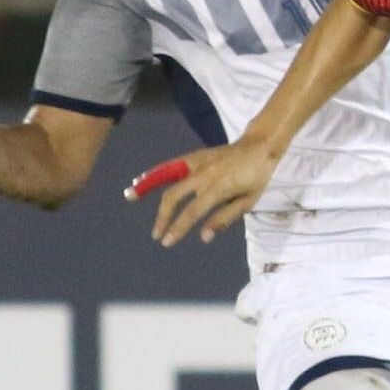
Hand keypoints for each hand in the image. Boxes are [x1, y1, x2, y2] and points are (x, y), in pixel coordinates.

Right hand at [146, 138, 282, 245]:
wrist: (259, 146)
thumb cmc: (256, 178)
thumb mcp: (247, 202)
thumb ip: (223, 218)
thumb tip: (204, 237)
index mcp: (217, 188)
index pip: (192, 212)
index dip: (178, 228)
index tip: (166, 242)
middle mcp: (202, 175)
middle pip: (174, 196)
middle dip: (162, 217)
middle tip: (157, 234)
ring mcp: (197, 163)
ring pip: (167, 176)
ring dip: (148, 186)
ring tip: (130, 196)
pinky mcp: (195, 156)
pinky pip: (172, 165)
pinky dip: (156, 172)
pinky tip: (143, 178)